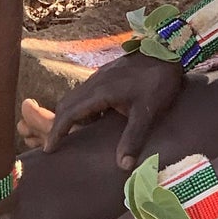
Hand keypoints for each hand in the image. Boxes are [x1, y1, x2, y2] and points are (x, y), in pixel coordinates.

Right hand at [46, 52, 184, 169]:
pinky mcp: (108, 74)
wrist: (168, 52)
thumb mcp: (147, 113)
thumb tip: (122, 166)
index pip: (69, 113)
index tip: (49, 148)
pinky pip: (87, 93)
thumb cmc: (158, 83)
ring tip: (76, 135)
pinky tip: (97, 119)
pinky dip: (83, 108)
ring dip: (72, 115)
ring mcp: (100, 76)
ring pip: (76, 97)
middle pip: (67, 104)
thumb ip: (132, 139)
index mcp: (100, 92)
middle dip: (59, 124)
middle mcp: (95, 82)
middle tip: (57, 144)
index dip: (57, 131)